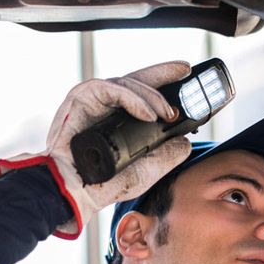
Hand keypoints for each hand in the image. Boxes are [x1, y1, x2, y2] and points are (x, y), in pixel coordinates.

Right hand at [0, 61, 193, 238]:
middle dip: (162, 74)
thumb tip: (185, 143)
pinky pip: (110, 89)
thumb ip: (167, 156)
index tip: (186, 76)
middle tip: (184, 71)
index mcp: (119, 119)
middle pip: (136, 80)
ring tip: (167, 113)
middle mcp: (106, 107)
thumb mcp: (146, 170)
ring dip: (151, 96)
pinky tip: (149, 114)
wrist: (78, 192)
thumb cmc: (105, 183)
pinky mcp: (81, 99)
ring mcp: (93, 101)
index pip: (143, 93)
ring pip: (126, 83)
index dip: (164, 83)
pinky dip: (132, 99)